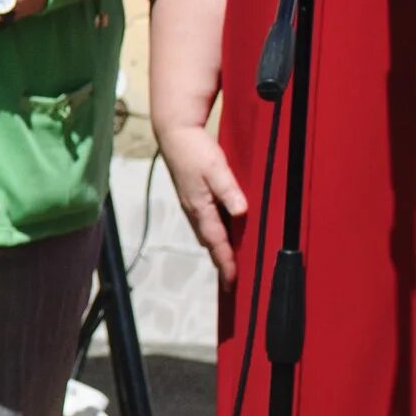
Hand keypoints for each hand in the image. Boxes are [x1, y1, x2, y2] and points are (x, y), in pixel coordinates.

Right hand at [155, 120, 250, 281]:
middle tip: (234, 279)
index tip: (233, 282)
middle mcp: (194, 210)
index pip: (216, 241)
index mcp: (200, 207)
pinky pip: (206, 223)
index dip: (225, 262)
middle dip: (221, 261)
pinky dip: (216, 234)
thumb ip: (229, 189)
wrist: (174, 134)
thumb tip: (241, 211)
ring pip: (207, 233)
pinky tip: (224, 233)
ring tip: (230, 263)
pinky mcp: (193, 197)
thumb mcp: (215, 167)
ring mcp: (191, 204)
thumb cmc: (195, 150)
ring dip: (218, 249)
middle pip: (210, 242)